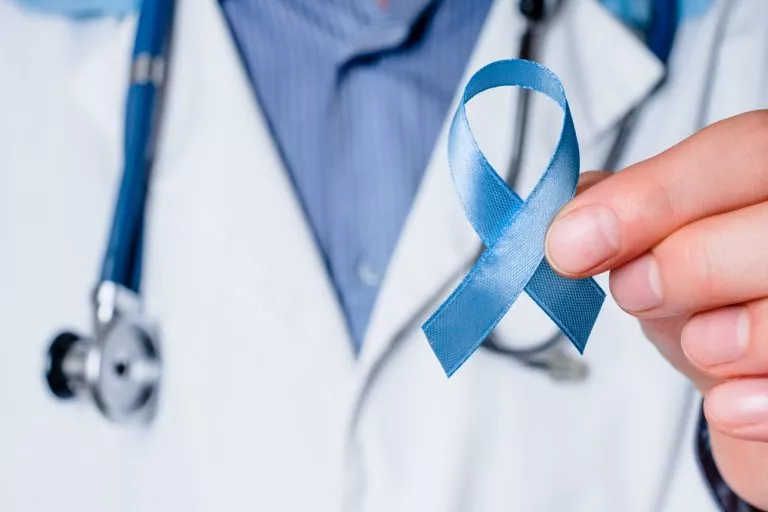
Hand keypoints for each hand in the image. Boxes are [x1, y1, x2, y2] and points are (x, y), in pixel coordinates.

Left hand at [545, 111, 767, 508]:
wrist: (753, 374)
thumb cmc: (712, 294)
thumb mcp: (667, 246)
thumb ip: (627, 218)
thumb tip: (571, 213)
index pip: (733, 154)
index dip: (651, 196)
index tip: (570, 245)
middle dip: (690, 262)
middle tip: (633, 293)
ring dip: (736, 332)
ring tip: (701, 346)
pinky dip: (758, 400)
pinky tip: (725, 408)